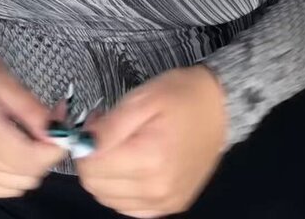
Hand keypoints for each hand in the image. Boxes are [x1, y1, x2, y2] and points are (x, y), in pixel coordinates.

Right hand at [0, 44, 66, 198]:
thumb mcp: (8, 81)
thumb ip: (33, 110)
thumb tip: (58, 133)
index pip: (28, 158)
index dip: (53, 150)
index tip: (62, 131)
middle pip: (26, 175)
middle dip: (45, 155)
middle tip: (46, 129)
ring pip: (18, 186)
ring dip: (31, 166)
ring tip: (28, 137)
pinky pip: (3, 189)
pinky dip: (16, 175)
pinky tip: (13, 151)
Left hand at [75, 65, 228, 217]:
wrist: (221, 108)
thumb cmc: (181, 95)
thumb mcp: (144, 98)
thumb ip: (111, 125)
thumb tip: (83, 143)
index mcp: (149, 159)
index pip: (91, 167)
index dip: (84, 144)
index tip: (96, 124)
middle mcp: (157, 189)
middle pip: (96, 187)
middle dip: (91, 159)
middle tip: (105, 132)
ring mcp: (165, 202)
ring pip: (109, 200)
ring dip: (105, 175)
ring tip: (120, 146)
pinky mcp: (172, 206)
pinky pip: (129, 208)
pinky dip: (121, 189)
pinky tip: (130, 166)